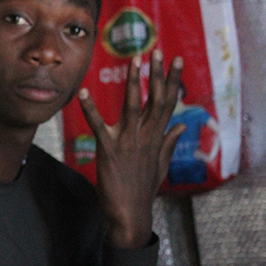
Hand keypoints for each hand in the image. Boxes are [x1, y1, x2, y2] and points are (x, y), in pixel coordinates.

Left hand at [78, 49, 184, 248]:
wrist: (130, 213)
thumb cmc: (143, 189)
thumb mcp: (161, 164)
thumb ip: (169, 142)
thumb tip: (181, 125)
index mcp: (157, 137)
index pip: (168, 103)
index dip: (172, 81)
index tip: (176, 60)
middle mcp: (146, 136)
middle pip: (155, 99)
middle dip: (157, 74)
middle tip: (157, 51)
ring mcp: (129, 142)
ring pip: (133, 106)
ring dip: (133, 82)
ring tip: (133, 60)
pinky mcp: (109, 150)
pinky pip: (98, 125)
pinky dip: (90, 108)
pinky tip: (83, 92)